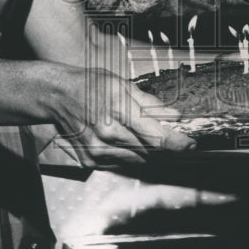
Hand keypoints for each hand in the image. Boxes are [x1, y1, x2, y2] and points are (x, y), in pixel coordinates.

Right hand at [41, 63, 195, 167]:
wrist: (58, 96)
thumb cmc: (91, 85)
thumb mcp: (122, 84)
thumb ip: (149, 103)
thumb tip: (174, 116)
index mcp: (119, 110)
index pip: (156, 136)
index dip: (177, 143)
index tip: (191, 144)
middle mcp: (109, 134)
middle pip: (150, 151)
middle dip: (165, 146)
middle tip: (172, 138)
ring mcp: (98, 150)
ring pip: (137, 159)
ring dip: (148, 151)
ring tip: (146, 136)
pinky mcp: (90, 160)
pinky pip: (121, 163)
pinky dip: (130, 155)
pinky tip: (126, 141)